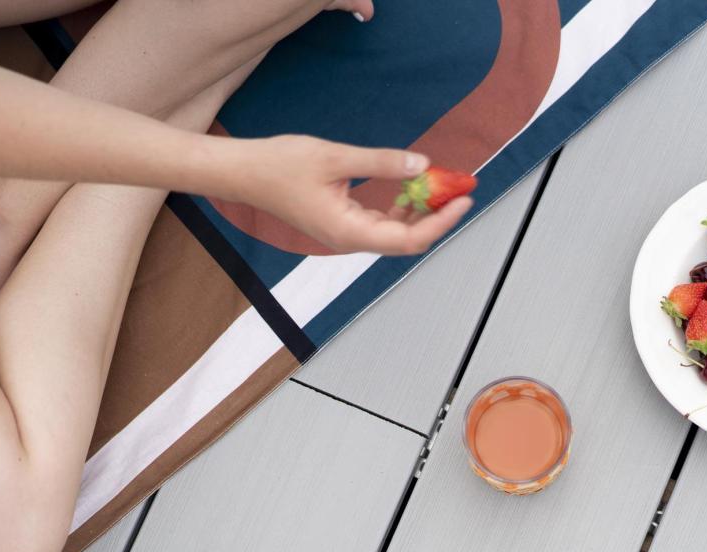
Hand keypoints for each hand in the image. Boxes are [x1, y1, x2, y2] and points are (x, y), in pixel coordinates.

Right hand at [232, 135, 473, 254]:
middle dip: (436, 217)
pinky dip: (401, 208)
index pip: (409, 238)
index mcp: (348, 231)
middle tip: (458, 190)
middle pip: (407, 240)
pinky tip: (411, 189)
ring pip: (395, 233)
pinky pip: (380, 223)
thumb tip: (421, 165)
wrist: (244, 173)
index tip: (462, 201)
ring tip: (439, 187)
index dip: (441, 221)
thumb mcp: (336, 157)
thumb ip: (382, 163)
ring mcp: (345, 234)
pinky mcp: (341, 224)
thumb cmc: (279, 166)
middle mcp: (349, 239)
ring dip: (420, 212)